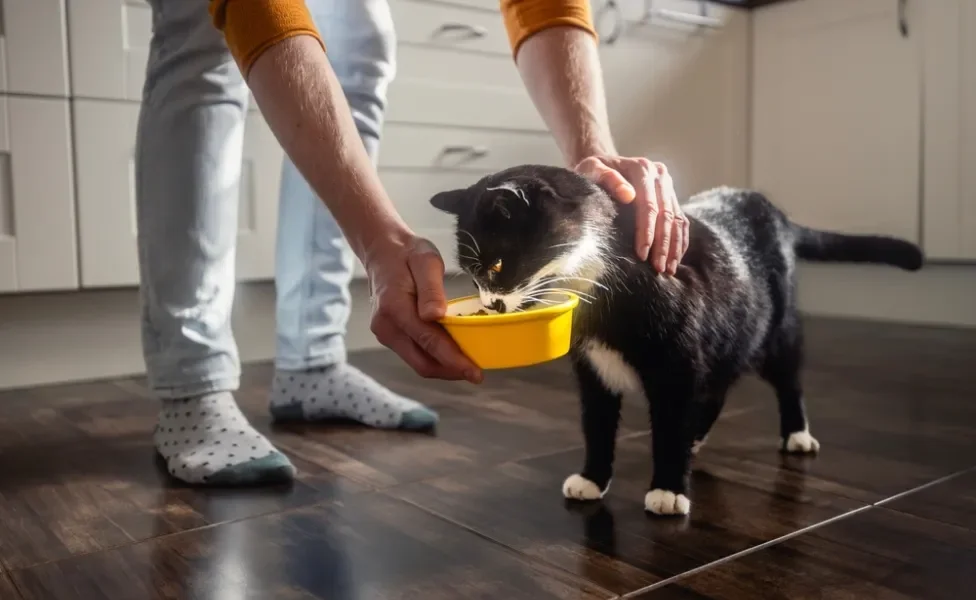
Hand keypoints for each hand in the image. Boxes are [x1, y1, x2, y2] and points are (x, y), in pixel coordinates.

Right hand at [364, 232, 483, 383]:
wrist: (381, 251)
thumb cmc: (407, 253)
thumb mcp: (425, 260)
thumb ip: (431, 289)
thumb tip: (436, 316)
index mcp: (395, 308)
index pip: (429, 342)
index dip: (454, 360)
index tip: (475, 373)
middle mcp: (386, 327)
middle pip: (422, 363)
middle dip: (451, 371)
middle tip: (477, 372)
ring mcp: (385, 333)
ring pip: (418, 362)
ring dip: (444, 367)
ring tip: (468, 364)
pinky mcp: (389, 335)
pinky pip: (415, 354)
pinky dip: (435, 358)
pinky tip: (451, 353)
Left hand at [575, 156, 688, 274]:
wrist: (603, 164)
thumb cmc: (592, 171)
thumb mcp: (592, 170)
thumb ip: (608, 179)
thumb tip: (628, 195)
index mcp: (642, 168)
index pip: (649, 205)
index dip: (647, 231)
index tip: (642, 254)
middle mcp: (659, 175)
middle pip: (666, 214)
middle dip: (663, 244)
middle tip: (658, 268)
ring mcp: (667, 185)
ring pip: (678, 219)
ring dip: (674, 246)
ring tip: (669, 269)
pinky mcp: (671, 196)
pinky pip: (681, 220)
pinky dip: (680, 240)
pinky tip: (675, 259)